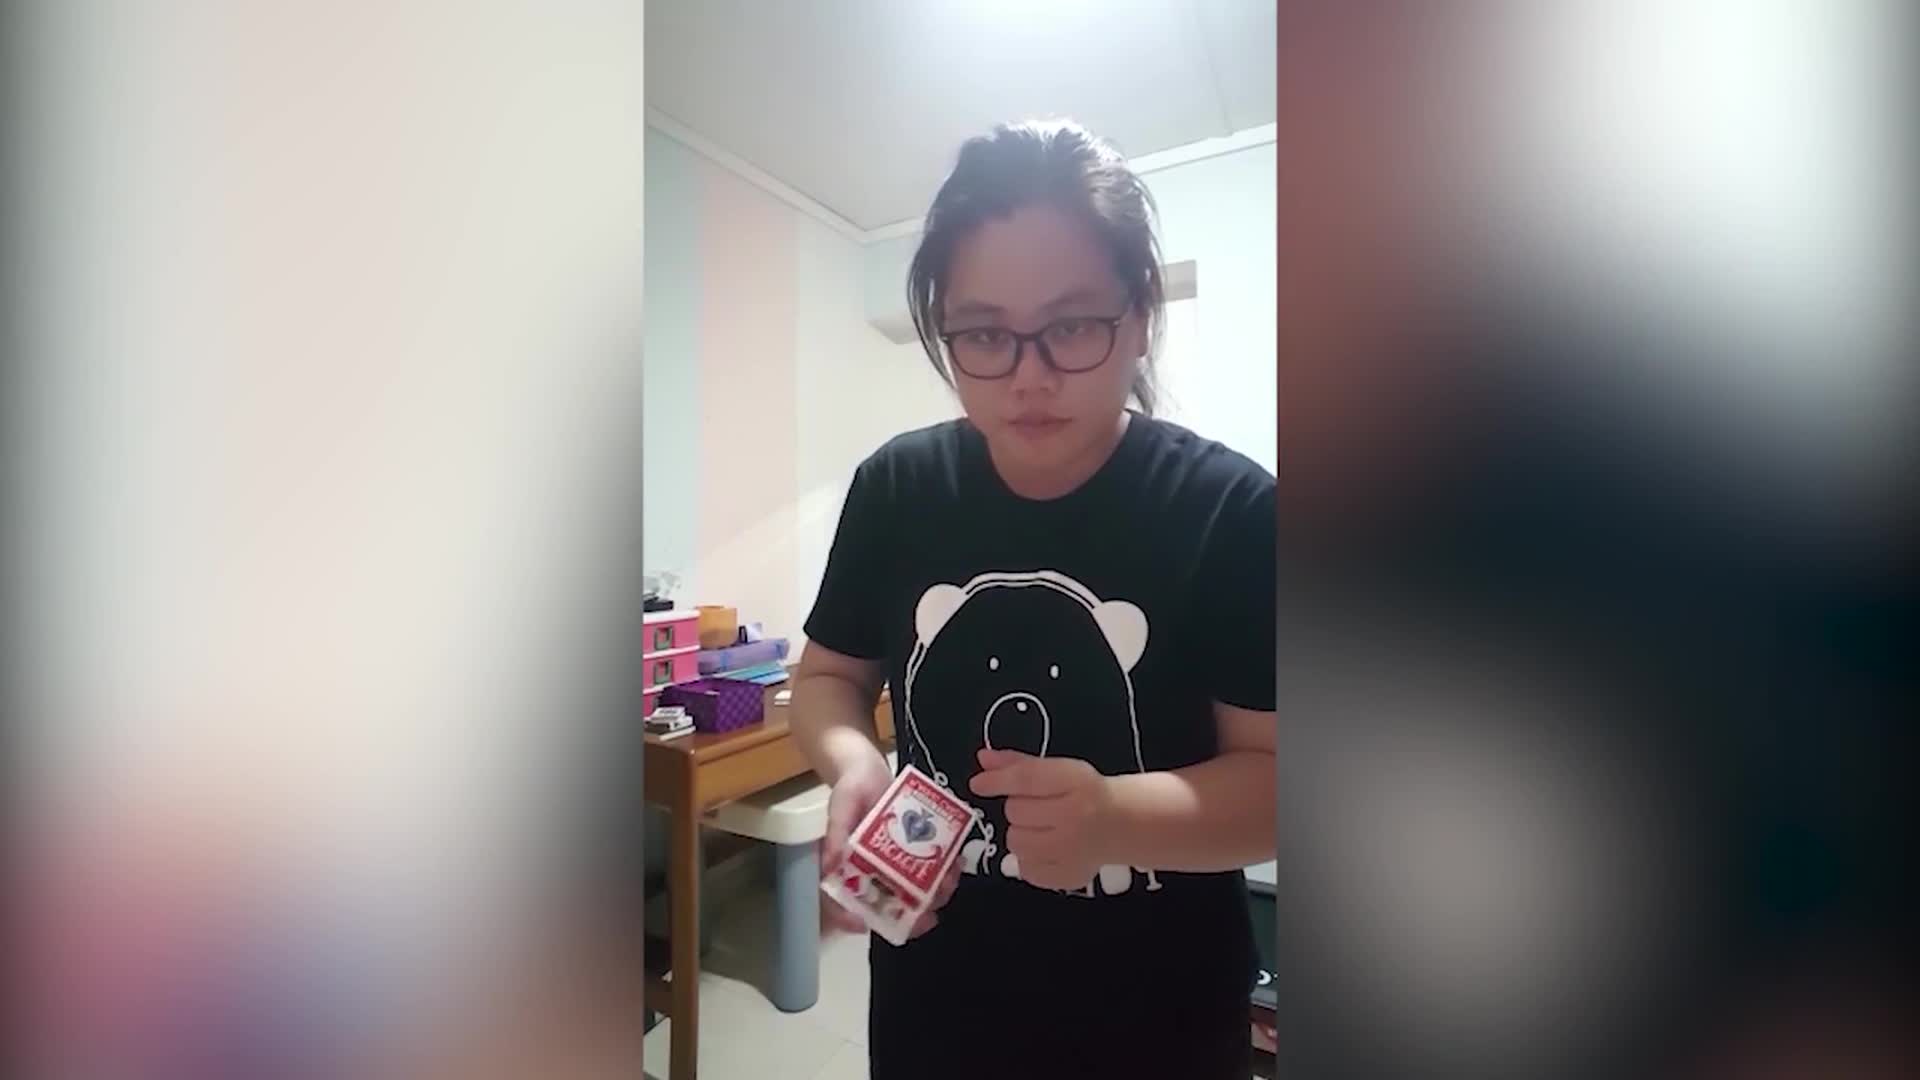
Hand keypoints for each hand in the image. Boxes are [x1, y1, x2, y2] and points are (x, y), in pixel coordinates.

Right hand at [818, 754, 960, 939]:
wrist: (869, 768)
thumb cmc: (849, 789)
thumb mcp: (840, 806)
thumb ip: (835, 833)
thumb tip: (829, 863)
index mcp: (846, 868)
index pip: (842, 903)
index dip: (851, 919)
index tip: (867, 925)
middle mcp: (871, 872)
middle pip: (886, 904)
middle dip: (909, 914)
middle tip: (928, 916)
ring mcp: (895, 864)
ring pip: (913, 891)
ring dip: (933, 894)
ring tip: (948, 885)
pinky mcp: (914, 851)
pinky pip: (931, 868)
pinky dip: (945, 870)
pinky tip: (956, 865)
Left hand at [968, 749, 1116, 891]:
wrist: (1121, 824)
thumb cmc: (1086, 793)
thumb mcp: (1059, 770)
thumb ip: (1019, 765)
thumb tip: (983, 760)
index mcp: (1076, 783)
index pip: (1026, 780)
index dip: (997, 781)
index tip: (978, 784)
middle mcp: (1076, 817)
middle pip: (1015, 812)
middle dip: (1018, 807)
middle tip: (1039, 807)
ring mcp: (1072, 851)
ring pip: (1016, 841)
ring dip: (1021, 833)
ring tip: (1043, 828)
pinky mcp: (1066, 877)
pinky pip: (1025, 868)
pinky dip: (1030, 859)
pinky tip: (1048, 848)